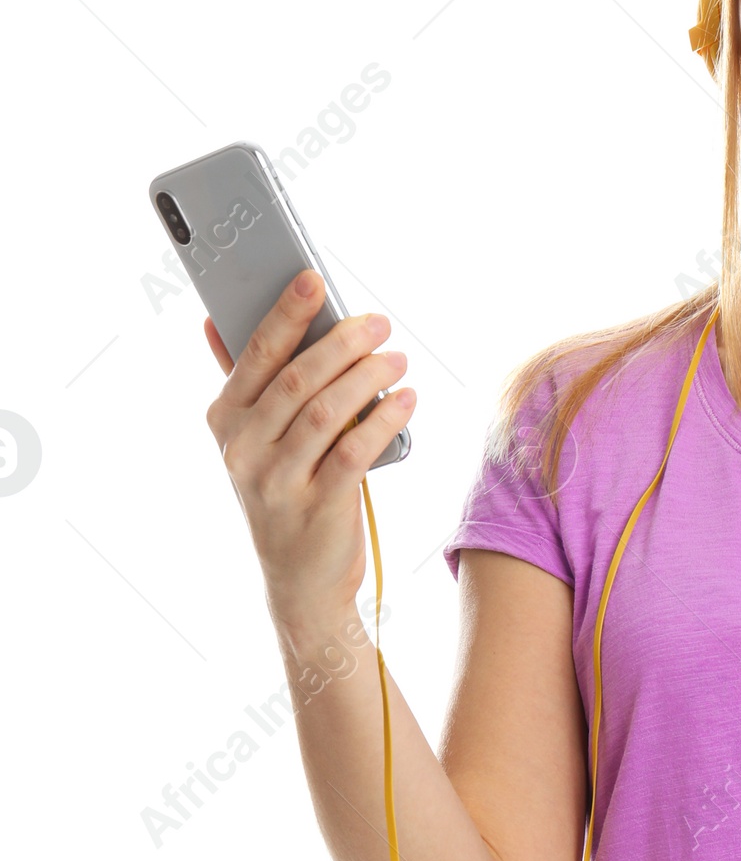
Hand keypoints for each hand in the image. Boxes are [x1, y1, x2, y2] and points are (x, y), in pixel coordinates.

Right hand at [203, 269, 412, 629]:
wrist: (301, 582)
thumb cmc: (286, 493)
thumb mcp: (256, 439)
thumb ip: (246, 383)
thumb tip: (216, 319)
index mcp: (225, 420)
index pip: (256, 355)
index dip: (287, 313)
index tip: (315, 279)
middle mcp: (243, 449)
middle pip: (297, 378)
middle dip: (342, 342)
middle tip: (379, 321)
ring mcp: (277, 481)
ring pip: (326, 411)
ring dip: (368, 376)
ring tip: (397, 356)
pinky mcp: (317, 506)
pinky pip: (354, 450)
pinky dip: (383, 418)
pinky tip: (405, 399)